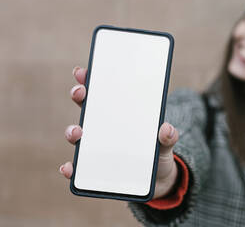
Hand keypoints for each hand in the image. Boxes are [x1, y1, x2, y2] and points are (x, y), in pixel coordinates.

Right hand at [59, 67, 179, 198]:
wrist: (157, 179)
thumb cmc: (157, 153)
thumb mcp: (166, 143)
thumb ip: (168, 136)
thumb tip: (166, 128)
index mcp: (119, 114)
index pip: (103, 93)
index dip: (91, 80)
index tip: (84, 71)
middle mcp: (103, 128)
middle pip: (86, 108)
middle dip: (80, 96)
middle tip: (80, 92)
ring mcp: (96, 148)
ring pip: (78, 136)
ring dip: (72, 131)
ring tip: (78, 132)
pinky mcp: (93, 171)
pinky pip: (77, 169)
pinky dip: (70, 168)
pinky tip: (69, 167)